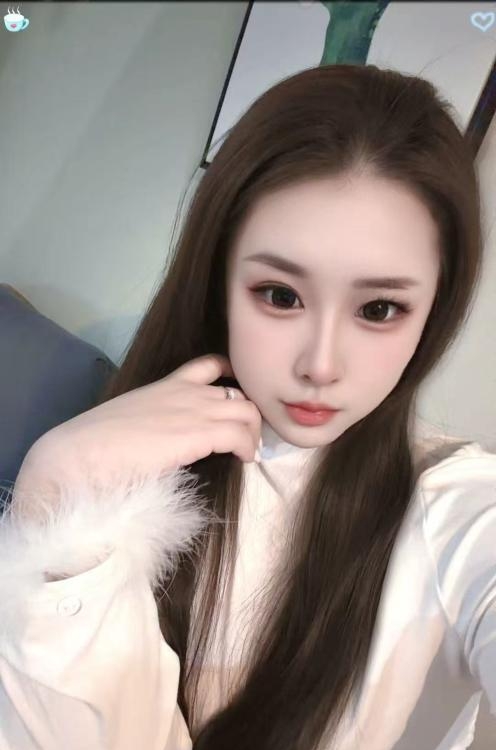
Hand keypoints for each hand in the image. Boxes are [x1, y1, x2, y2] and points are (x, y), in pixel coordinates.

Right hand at [14, 354, 261, 505]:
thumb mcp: (131, 420)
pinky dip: (248, 447)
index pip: (210, 365)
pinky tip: (244, 459)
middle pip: (239, 392)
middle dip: (250, 416)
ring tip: (248, 452)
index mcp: (167, 385)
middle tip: (247, 439)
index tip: (239, 395)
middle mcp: (186, 392)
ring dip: (253, 432)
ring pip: (247, 411)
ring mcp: (193, 410)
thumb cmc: (96, 445)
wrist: (80, 454)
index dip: (233, 378)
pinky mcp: (198, 433)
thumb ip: (154, 421)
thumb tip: (161, 442)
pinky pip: (240, 435)